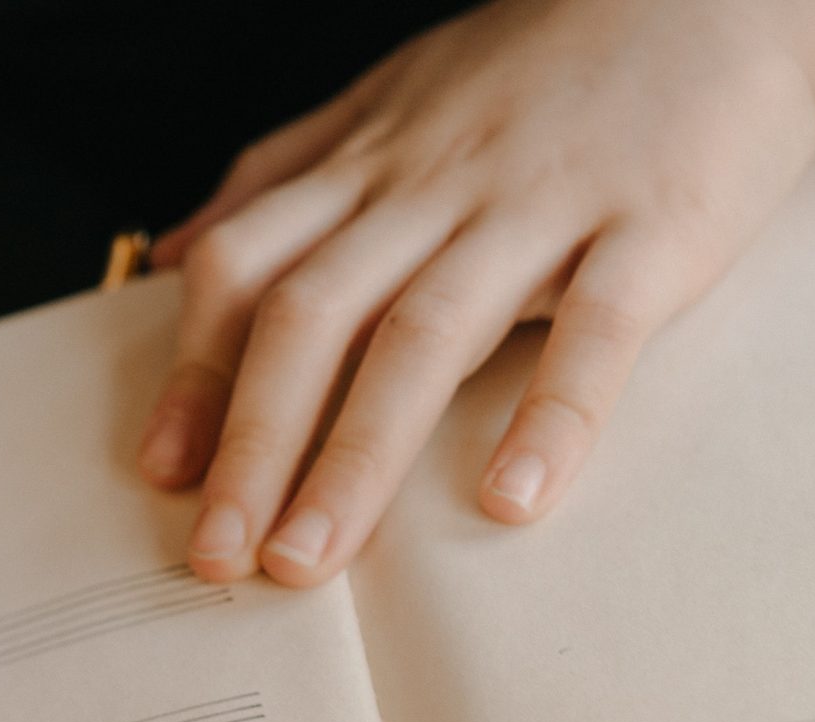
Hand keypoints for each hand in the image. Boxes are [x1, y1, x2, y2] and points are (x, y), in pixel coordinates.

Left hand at [138, 0, 814, 585]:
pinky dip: (552, 415)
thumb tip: (173, 249)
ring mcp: (539, 205)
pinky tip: (510, 502)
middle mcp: (432, 188)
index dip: (195, 372)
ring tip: (309, 560)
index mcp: (367, 168)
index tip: (160, 471)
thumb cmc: (543, 67)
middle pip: (313, 318)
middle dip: (252, 445)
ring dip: (356, 457)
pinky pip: (596, 327)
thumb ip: (282, 177)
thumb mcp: (391, 100)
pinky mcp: (654, 225)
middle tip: (216, 556)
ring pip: (424, 334)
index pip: (246, 269)